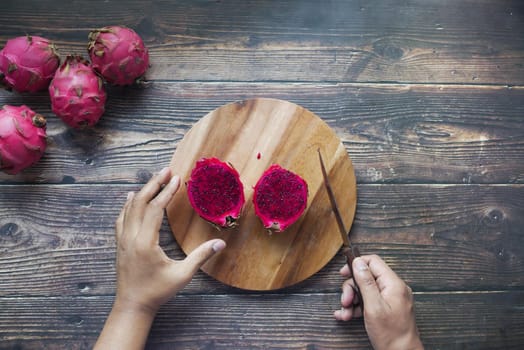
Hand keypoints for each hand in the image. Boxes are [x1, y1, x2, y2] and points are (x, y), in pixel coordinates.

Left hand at [114, 166, 225, 313]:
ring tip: (155, 179)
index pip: (155, 209)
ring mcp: (123, 240)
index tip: (177, 178)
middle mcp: (131, 237)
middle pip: (140, 202)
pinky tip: (130, 197)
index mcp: (145, 242)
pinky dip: (127, 204)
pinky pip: (121, 218)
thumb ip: (200, 257)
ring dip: (142, 191)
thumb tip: (221, 243)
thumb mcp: (182, 275)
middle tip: (166, 170)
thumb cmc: (157, 292)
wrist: (132, 306)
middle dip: (154, 184)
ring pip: (129, 208)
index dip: (166, 192)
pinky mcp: (120, 244)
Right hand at [334, 255, 422, 349]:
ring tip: (345, 313)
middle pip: (366, 277)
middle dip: (351, 288)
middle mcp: (393, 288)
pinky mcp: (386, 308)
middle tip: (345, 301)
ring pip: (365, 290)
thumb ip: (366, 282)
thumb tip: (358, 262)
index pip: (373, 262)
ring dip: (352, 300)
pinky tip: (347, 315)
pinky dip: (357, 307)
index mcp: (393, 284)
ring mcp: (390, 298)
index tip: (343, 273)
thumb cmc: (391, 335)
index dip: (356, 264)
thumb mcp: (373, 306)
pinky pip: (369, 301)